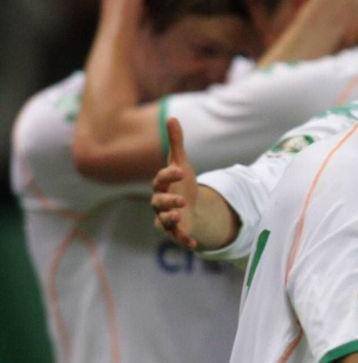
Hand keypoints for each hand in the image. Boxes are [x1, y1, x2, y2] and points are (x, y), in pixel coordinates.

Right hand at [151, 117, 198, 248]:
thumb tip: (172, 118)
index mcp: (161, 185)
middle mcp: (160, 202)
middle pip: (158, 202)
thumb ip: (176, 143)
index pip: (161, 179)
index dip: (169, 174)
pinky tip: (193, 244)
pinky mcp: (175, 231)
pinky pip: (176, 237)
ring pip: (163, 220)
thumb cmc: (182, 183)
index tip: (182, 170)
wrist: (189, 206)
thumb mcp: (181, 164)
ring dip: (170, 218)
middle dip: (168, 200)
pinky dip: (184, 240)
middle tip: (181, 199)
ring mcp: (166, 217)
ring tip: (179, 215)